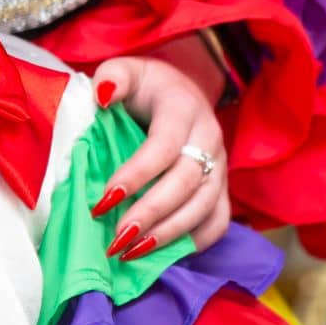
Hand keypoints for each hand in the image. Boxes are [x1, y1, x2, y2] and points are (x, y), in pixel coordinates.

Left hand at [87, 55, 227, 260]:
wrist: (181, 91)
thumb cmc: (146, 86)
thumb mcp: (127, 70)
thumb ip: (113, 77)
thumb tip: (102, 95)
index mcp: (183, 107)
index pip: (163, 147)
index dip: (135, 176)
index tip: (103, 200)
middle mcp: (208, 137)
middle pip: (186, 182)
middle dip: (151, 213)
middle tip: (117, 237)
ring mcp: (220, 165)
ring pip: (204, 206)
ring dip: (168, 234)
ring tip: (132, 252)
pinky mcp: (223, 186)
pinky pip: (218, 220)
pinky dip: (194, 241)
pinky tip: (162, 254)